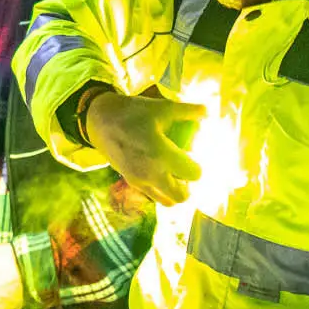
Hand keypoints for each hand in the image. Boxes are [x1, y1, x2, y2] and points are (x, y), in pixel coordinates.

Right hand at [84, 91, 205, 206]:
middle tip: (186, 168)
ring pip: (167, 200)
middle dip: (188, 184)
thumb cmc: (133, 112)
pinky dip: (162, 188)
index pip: (193, 173)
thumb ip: (188, 111)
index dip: (199, 165)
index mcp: (161, 153)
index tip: (194, 155)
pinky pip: (153, 195)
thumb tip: (207, 112)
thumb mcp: (163, 107)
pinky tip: (160, 170)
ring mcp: (140, 180)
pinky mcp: (131, 181)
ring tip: (174, 172)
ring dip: (175, 190)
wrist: (100, 121)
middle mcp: (151, 172)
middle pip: (182, 196)